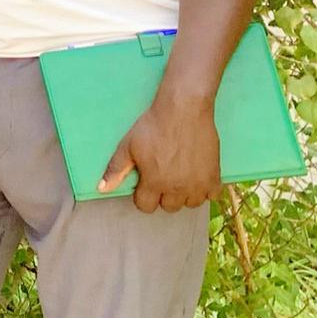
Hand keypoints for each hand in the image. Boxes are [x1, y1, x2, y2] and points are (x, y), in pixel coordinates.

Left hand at [100, 90, 221, 211]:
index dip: (142, 196)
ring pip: (191, 203)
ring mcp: (198, 184)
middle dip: (163, 196)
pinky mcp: (215, 176)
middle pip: (169, 207)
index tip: (144, 184)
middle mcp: (177, 188)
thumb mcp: (128, 146)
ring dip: (184, 195)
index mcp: (154, 182)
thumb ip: (115, 170)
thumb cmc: (153, 127)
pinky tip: (198, 177)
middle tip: (163, 177)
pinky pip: (212, 195)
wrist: (184, 111)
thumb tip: (101, 189)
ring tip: (180, 178)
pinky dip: (205, 190)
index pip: (146, 206)